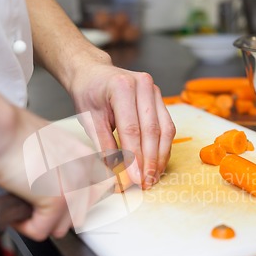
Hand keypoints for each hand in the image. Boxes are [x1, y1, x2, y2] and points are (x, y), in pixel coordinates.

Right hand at [0, 105, 113, 240]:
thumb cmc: (14, 133)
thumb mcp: (50, 145)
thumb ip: (63, 166)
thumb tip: (59, 185)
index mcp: (85, 158)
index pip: (97, 193)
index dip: (74, 202)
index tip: (59, 203)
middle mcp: (84, 173)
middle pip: (78, 214)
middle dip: (55, 214)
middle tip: (35, 202)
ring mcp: (73, 188)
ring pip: (61, 227)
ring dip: (40, 220)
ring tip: (24, 202)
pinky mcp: (56, 201)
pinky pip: (41, 231)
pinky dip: (25, 225)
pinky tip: (17, 209)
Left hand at [69, 61, 175, 188]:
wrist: (93, 73)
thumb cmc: (89, 94)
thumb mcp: (90, 120)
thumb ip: (104, 146)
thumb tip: (116, 174)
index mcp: (121, 87)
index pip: (131, 129)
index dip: (134, 157)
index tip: (135, 179)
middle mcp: (143, 85)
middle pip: (151, 130)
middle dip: (150, 161)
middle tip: (146, 183)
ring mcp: (154, 91)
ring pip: (165, 130)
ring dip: (160, 157)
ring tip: (153, 177)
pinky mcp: (160, 99)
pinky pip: (167, 126)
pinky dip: (163, 147)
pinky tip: (158, 163)